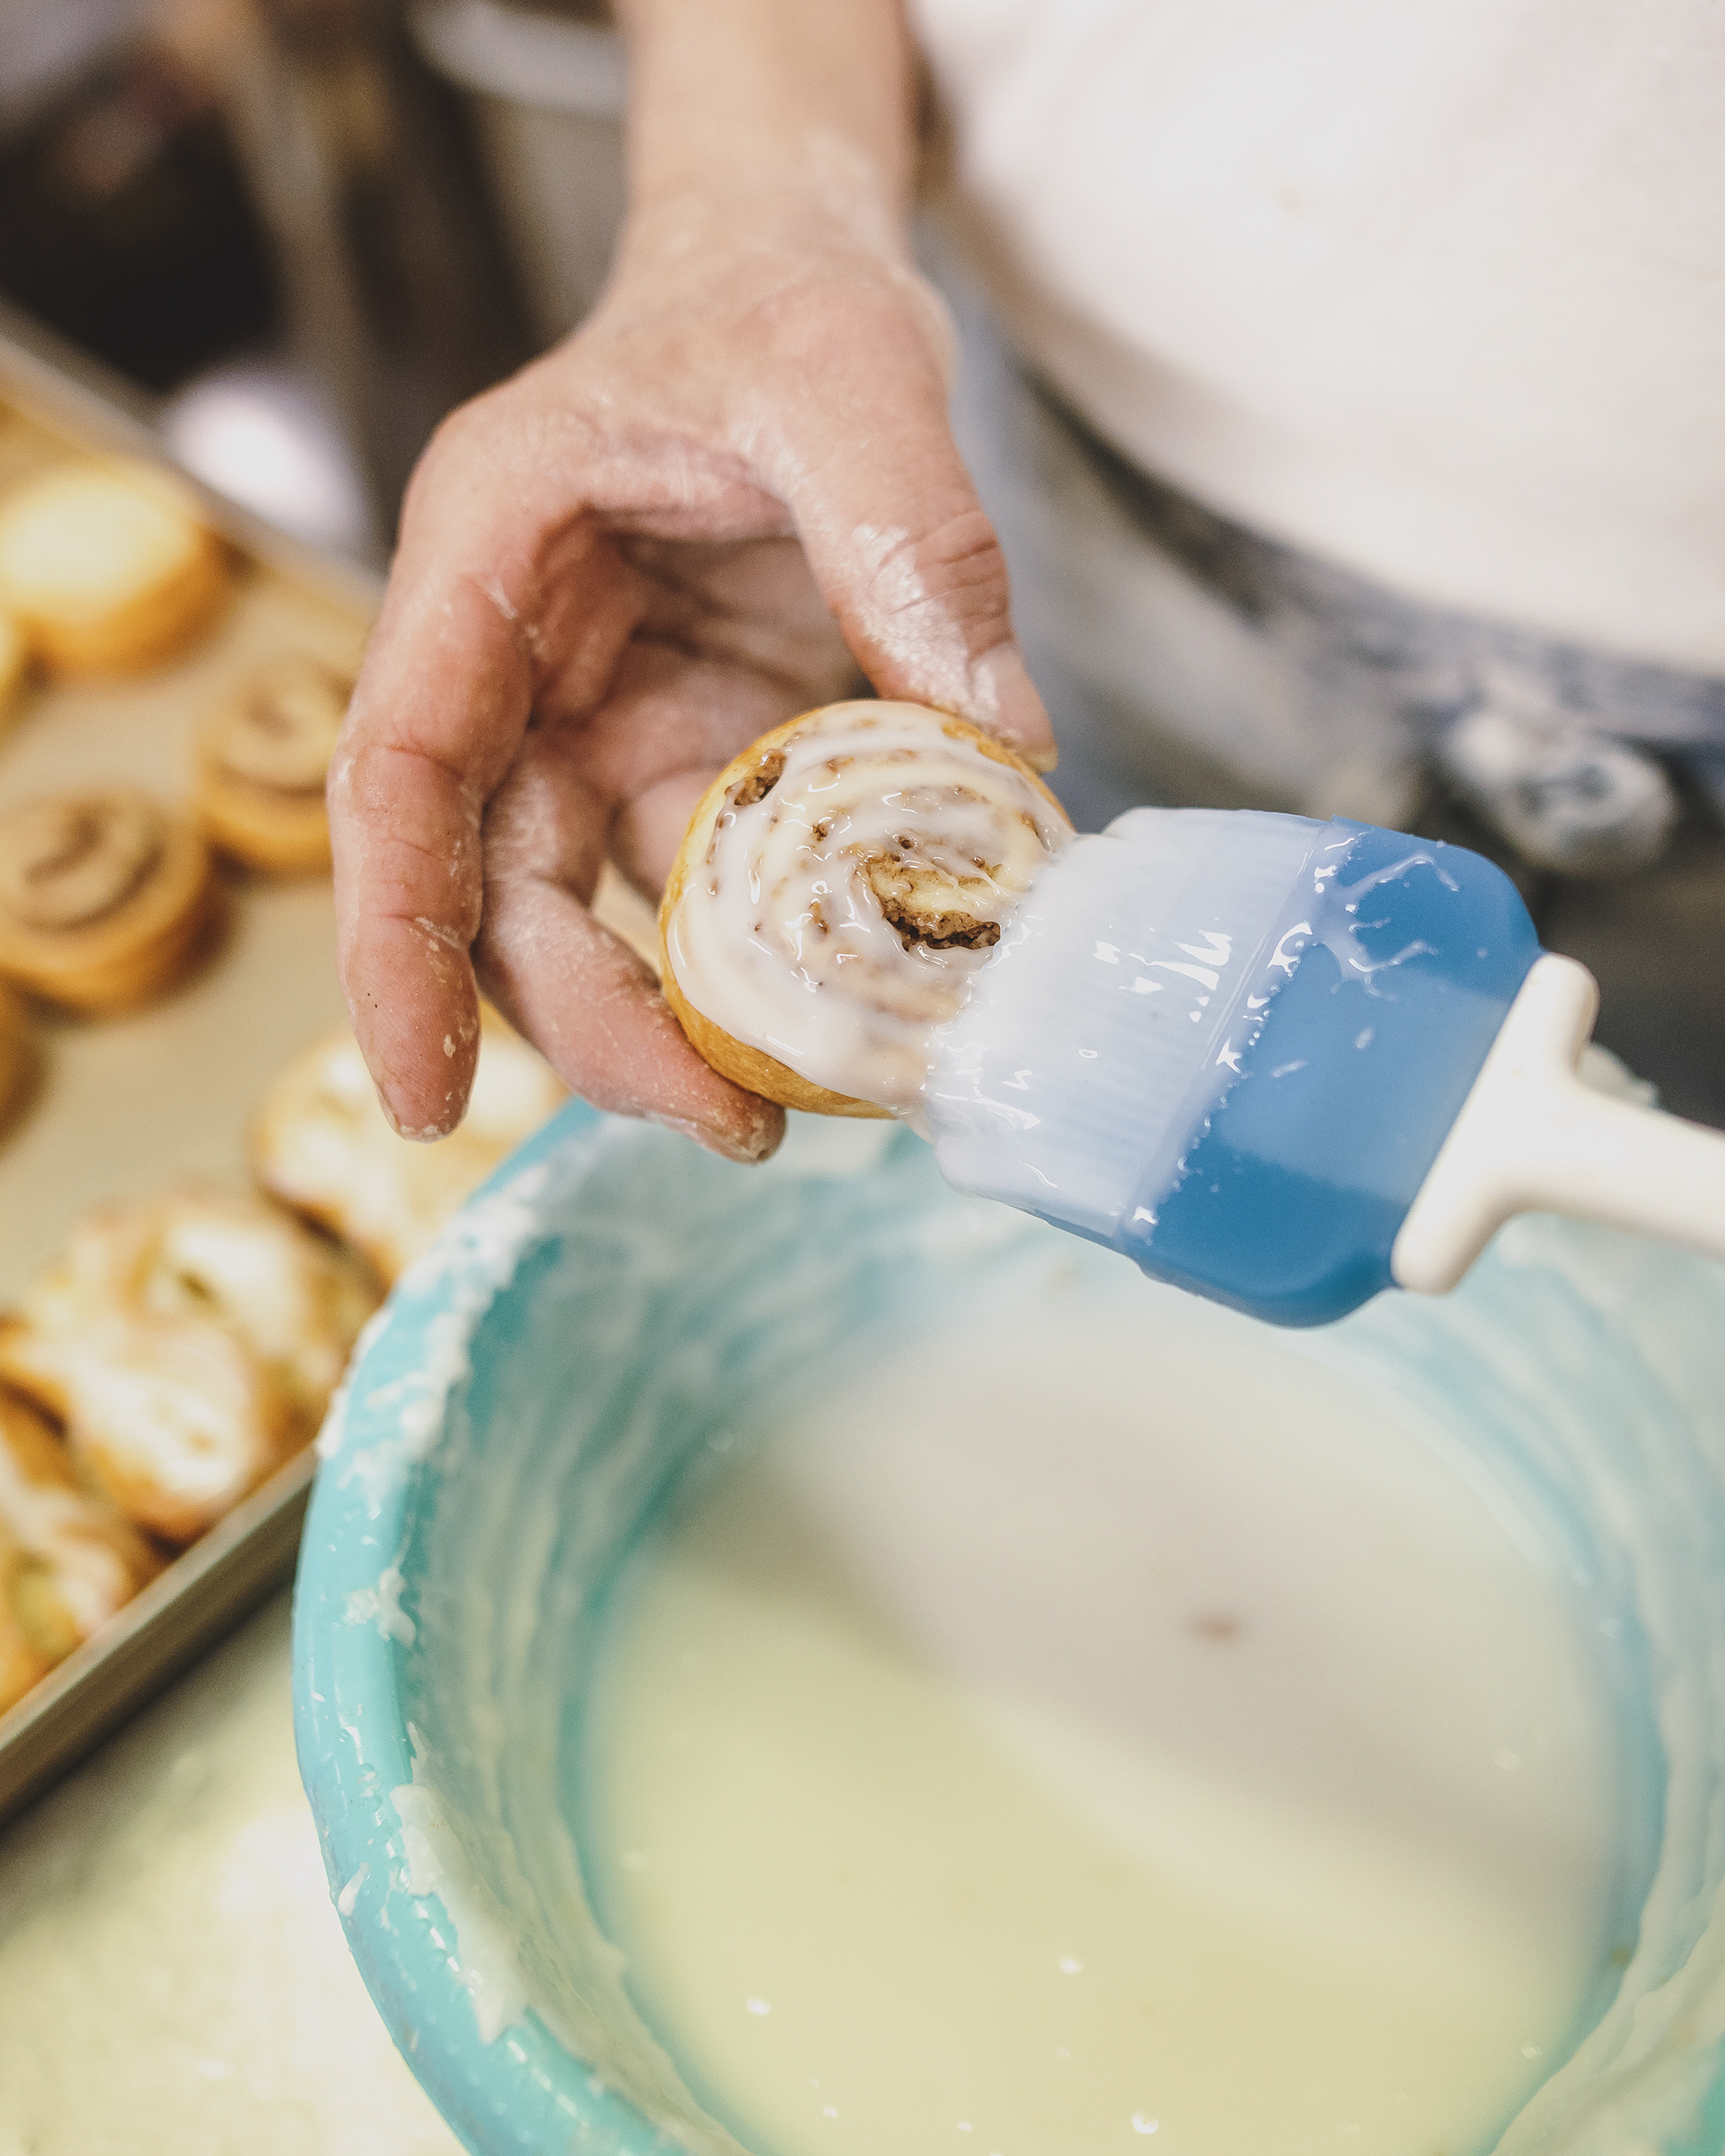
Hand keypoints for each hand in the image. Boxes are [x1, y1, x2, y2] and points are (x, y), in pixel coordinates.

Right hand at [329, 186, 1052, 1160]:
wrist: (783, 284)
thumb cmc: (774, 299)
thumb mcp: (852, 372)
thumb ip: (914, 536)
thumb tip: (997, 738)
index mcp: (485, 555)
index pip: (400, 769)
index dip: (394, 939)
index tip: (420, 1090)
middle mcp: (515, 663)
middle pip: (496, 884)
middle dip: (590, 1022)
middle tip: (730, 1124)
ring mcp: (599, 723)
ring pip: (595, 910)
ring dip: (687, 1015)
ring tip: (806, 1098)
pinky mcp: (683, 754)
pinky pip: (705, 883)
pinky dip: (771, 952)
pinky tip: (859, 999)